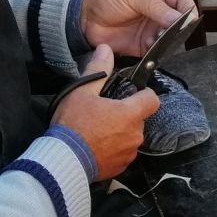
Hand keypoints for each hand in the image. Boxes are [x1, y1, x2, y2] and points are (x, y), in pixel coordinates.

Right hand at [52, 44, 158, 180]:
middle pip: (139, 118)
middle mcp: (136, 134)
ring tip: (97, 131)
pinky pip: (123, 153)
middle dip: (126, 114)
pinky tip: (96, 146)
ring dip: (120, 132)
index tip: (131, 94)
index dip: (144, 94)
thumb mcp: (82, 92)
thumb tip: (106, 49)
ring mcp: (130, 152)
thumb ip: (98, 69)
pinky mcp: (122, 167)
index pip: (152, 100)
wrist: (64, 160)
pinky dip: (114, 149)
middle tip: (103, 113)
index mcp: (130, 114)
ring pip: (131, 136)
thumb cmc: (73, 124)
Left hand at [80, 0, 195, 57]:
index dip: (187, 8)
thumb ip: (156, 7)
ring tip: (158, 37)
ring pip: (172, 37)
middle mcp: (160, 12)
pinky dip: (159, 51)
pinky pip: (159, 50)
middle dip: (180, 27)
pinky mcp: (145, 45)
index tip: (187, 18)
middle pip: (180, 21)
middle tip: (171, 30)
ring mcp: (153, 29)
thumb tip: (179, 19)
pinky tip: (152, 46)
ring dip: (170, 39)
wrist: (85, 18)